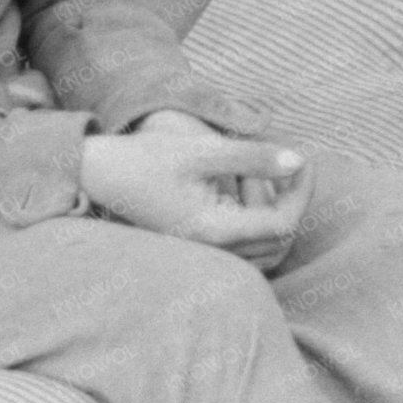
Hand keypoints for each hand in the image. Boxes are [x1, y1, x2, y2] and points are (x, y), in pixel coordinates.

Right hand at [85, 121, 311, 270]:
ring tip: (258, 172)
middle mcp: (213, 251)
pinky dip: (257, 217)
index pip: (283, 225)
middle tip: (286, 161)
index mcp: (215, 231)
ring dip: (274, 210)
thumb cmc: (146, 158)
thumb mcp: (202, 150)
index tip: (304, 158)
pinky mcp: (200, 245)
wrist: (99, 175)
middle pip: (279, 240)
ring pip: (265, 248)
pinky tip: (243, 184)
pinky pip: (246, 244)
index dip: (303, 191)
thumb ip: (252, 157)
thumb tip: (299, 161)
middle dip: (291, 199)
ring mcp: (206, 252)